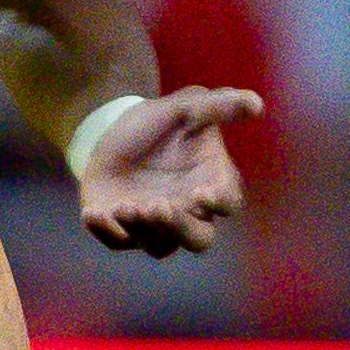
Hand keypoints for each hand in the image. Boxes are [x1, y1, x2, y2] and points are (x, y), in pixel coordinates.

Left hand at [75, 87, 256, 254]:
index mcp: (211, 182)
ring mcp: (155, 225)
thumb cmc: (158, 123)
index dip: (219, 203)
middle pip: (199, 239)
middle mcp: (188, 211)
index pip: (228, 203)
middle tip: (156, 206)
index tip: (201, 193)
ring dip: (144, 231)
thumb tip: (256, 104)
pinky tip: (94, 213)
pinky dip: (106, 232)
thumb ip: (218, 106)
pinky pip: (117, 242)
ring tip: (124, 207)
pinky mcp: (122, 229)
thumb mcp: (185, 108)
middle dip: (180, 228)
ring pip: (160, 246)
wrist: (110, 131)